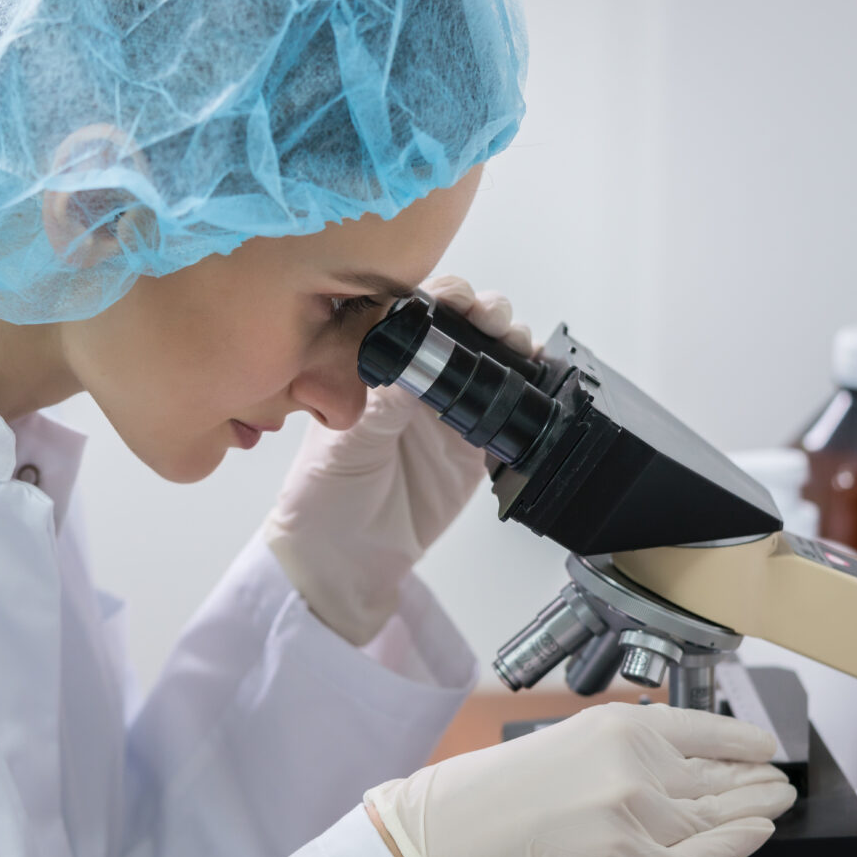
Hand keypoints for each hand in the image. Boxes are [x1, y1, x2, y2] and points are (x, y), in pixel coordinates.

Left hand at [263, 276, 531, 645]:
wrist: (344, 559)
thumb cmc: (324, 497)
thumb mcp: (348, 444)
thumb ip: (385, 404)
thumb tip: (420, 361)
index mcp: (376, 367)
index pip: (414, 313)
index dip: (441, 297)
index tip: (456, 299)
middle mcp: (416, 381)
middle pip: (462, 326)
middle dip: (484, 311)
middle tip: (492, 318)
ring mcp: (447, 412)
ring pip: (491, 360)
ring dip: (510, 342)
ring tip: (516, 343)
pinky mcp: (473, 448)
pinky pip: (506, 411)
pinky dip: (525, 391)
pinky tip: (533, 381)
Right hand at [364, 703, 795, 856]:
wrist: (442, 845)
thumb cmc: (484, 803)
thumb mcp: (560, 748)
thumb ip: (619, 757)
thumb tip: (670, 775)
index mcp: (615, 728)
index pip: (701, 729)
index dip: (740, 741)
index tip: (762, 747)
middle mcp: (635, 767)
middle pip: (716, 777)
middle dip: (752, 782)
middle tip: (778, 783)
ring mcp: (637, 819)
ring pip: (714, 818)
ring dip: (754, 811)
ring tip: (775, 805)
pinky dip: (736, 844)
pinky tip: (758, 833)